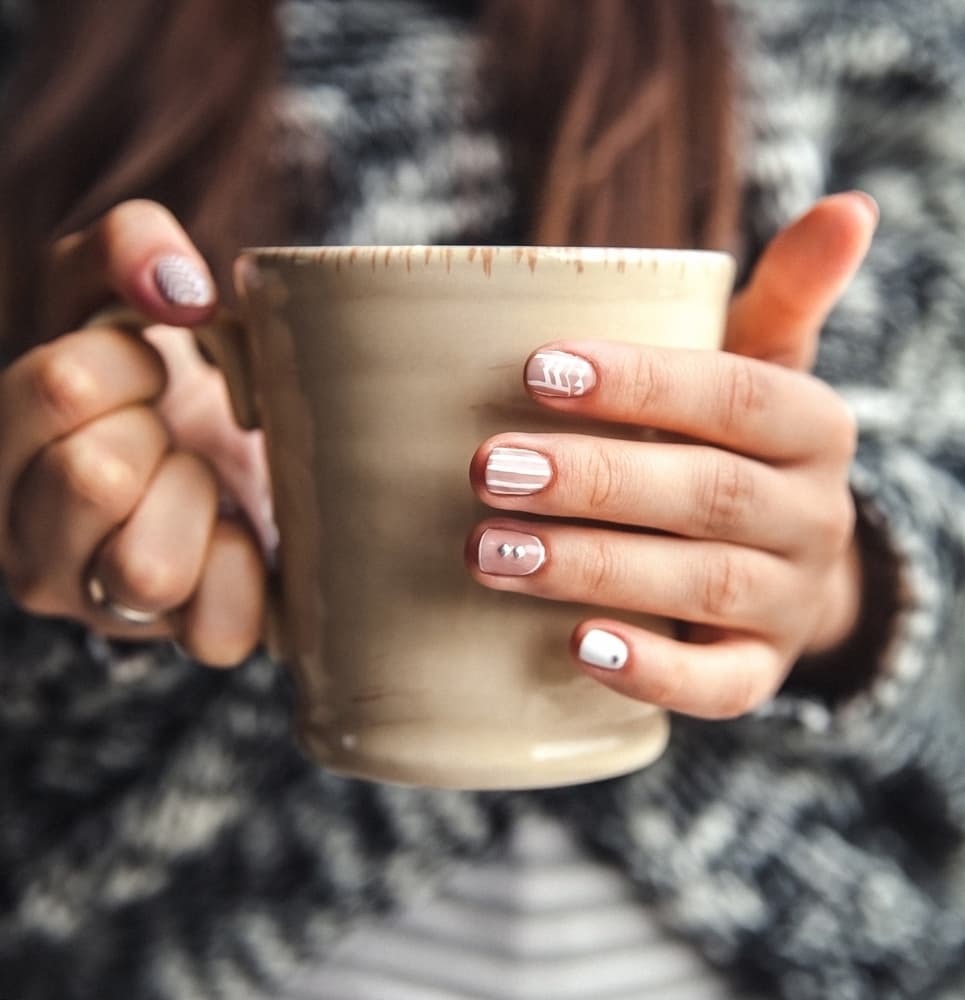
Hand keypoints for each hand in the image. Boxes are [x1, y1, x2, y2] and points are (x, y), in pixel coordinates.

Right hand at [0, 200, 269, 664]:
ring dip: (194, 498)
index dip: (129, 357)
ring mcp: (108, 607)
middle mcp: (31, 549)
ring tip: (197, 477)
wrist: (223, 439)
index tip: (146, 361)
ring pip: (146, 567)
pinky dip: (245, 568)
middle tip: (171, 423)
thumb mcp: (119, 288)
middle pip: (96, 476)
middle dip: (159, 426)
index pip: (61, 387)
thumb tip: (181, 288)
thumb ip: (127, 248)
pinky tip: (236, 528)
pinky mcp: (192, 637)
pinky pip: (220, 628)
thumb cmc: (159, 372)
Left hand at [468, 193, 877, 717]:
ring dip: (593, 568)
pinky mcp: (759, 668)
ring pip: (701, 584)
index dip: (639, 381)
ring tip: (488, 554)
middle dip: (592, 482)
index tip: (536, 370)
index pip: (730, 394)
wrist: (782, 563)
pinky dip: (654, 671)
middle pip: (704, 493)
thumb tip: (851, 204)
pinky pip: (721, 685)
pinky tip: (578, 648)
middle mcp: (814, 513)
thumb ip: (787, 296)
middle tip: (486, 469)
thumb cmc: (734, 446)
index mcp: (810, 425)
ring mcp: (789, 598)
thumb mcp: (761, 368)